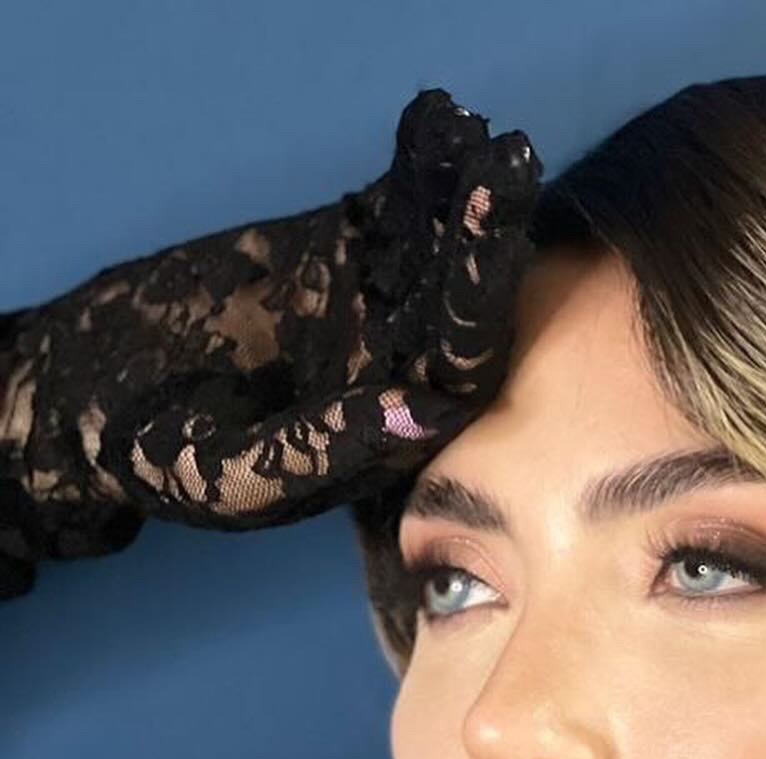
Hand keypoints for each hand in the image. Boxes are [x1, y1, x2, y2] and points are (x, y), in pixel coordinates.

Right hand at [0, 89, 541, 595]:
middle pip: (460, 306)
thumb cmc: (168, 462)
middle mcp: (402, 369)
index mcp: (395, 435)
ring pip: (435, 249)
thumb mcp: (237, 475)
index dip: (475, 319)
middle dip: (484, 241)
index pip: (456, 378)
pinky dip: (415, 169)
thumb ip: (324, 450)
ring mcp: (377, 306)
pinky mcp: (340, 252)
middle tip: (508, 169)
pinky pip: (390, 210)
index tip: (487, 259)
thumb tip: (425, 412)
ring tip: (477, 134)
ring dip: (460, 193)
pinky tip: (435, 122)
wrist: (104, 400)